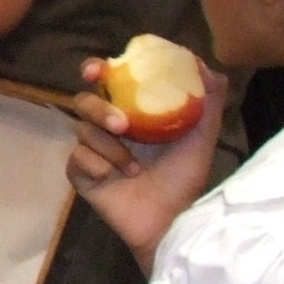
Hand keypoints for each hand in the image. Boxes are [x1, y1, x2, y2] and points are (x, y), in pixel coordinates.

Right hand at [64, 57, 228, 271]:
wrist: (171, 220)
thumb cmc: (185, 178)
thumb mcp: (203, 135)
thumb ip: (207, 99)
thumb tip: (202, 63)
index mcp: (131, 112)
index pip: (105, 82)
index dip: (95, 70)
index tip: (99, 70)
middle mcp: (107, 128)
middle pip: (84, 101)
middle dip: (100, 109)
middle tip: (122, 125)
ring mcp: (92, 151)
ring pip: (82, 131)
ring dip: (111, 147)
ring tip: (134, 167)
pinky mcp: (81, 175)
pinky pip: (76, 159)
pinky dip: (96, 166)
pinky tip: (114, 178)